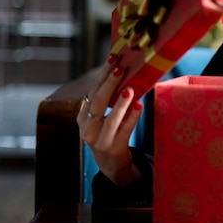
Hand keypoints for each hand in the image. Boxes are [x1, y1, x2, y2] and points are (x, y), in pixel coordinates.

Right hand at [76, 54, 142, 185]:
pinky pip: (124, 130)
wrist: (111, 164)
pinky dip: (132, 117)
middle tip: (120, 68)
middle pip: (98, 103)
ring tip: (130, 88)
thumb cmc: (109, 133)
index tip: (113, 58)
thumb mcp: (103, 118)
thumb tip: (124, 72)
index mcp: (82, 117)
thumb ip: (109, 100)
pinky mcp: (114, 149)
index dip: (103, 75)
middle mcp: (87, 128)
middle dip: (110, 84)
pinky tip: (139, 105)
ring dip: (121, 102)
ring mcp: (100, 140)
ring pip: (110, 118)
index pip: (93, 91)